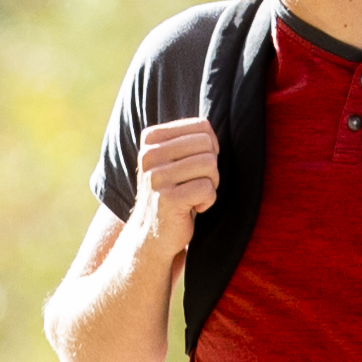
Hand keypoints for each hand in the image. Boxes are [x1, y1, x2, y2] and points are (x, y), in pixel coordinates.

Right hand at [127, 114, 220, 239]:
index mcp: (151, 138)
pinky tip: (191, 208)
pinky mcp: (167, 199)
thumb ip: (189, 138)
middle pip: (207, 144)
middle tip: (195, 183)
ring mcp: (156, 177)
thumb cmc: (172, 191)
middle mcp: (149, 155)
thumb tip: (209, 129)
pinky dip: (208, 201)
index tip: (195, 166)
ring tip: (193, 195)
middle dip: (211, 167)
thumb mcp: (174, 159)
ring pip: (209, 165)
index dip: (210, 148)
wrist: (151, 234)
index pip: (202, 127)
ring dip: (210, 184)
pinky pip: (207, 189)